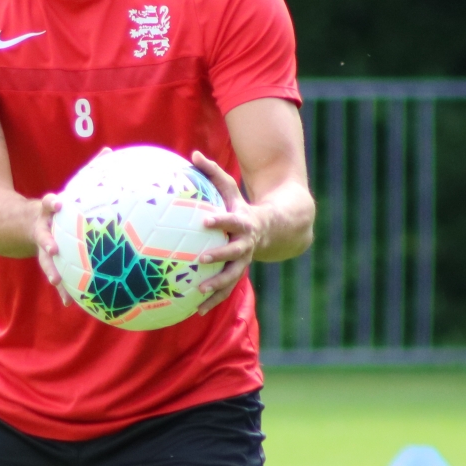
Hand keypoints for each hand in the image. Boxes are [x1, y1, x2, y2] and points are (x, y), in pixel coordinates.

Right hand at [29, 193, 70, 307]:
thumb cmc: (58, 212)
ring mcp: (43, 247)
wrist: (32, 222)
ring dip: (51, 270)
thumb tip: (114, 194)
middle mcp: (44, 230)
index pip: (49, 204)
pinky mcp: (46, 260)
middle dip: (47, 243)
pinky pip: (54, 275)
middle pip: (43, 237)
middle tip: (53, 250)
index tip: (59, 204)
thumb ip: (76, 202)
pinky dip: (61, 290)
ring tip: (57, 281)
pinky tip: (68, 302)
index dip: (53, 203)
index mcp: (48, 213)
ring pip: (44, 259)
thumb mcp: (60, 203)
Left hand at [189, 150, 265, 314]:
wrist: (273, 229)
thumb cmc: (241, 206)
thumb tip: (193, 154)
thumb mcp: (230, 189)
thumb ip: (213, 173)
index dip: (220, 221)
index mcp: (243, 222)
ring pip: (232, 276)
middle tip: (201, 258)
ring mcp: (244, 261)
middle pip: (234, 252)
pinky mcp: (238, 273)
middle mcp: (245, 244)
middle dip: (219, 256)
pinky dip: (213, 300)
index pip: (231, 220)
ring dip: (217, 286)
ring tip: (199, 293)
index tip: (205, 220)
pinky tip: (196, 311)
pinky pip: (226, 289)